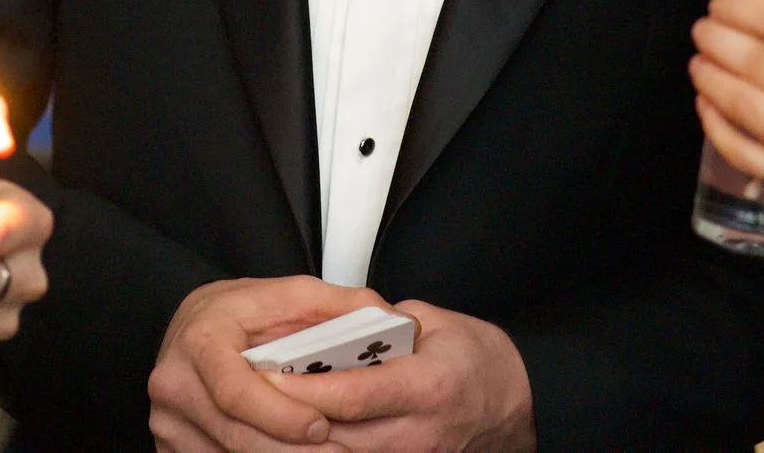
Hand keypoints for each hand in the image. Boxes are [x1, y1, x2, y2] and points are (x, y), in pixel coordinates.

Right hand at [149, 276, 386, 451]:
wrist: (192, 326)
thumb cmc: (240, 313)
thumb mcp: (289, 296)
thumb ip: (339, 307)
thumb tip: (391, 321)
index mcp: (201, 339)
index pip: (236, 391)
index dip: (281, 416)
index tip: (321, 426)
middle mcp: (174, 382)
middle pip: (235, 435)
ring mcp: (167, 419)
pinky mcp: (170, 445)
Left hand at [274, 300, 533, 452]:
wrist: (520, 406)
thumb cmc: (480, 362)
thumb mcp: (437, 324)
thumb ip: (381, 325)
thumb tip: (329, 325)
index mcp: (427, 386)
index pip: (352, 394)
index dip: (303, 390)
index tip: (265, 375)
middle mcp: (418, 433)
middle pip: (336, 438)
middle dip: (285, 423)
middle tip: (243, 402)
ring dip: (294, 446)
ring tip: (255, 425)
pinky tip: (292, 442)